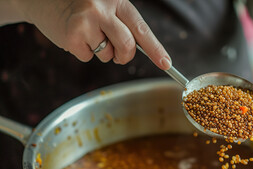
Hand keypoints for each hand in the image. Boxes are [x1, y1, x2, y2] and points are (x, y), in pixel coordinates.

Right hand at [12, 0, 170, 68]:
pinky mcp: (72, 35)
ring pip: (108, 55)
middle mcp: (103, 7)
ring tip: (88, 35)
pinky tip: (75, 37)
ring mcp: (86, 21)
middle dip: (124, 56)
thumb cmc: (80, 6)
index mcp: (117, 0)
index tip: (166, 64)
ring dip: (101, 52)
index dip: (156, 49)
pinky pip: (88, 57)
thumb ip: (123, 25)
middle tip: (117, 54)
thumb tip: (143, 51)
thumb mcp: (105, 7)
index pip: (141, 28)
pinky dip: (83, 52)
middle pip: (128, 45)